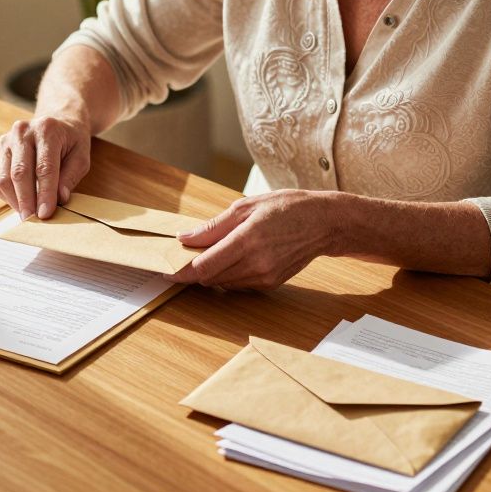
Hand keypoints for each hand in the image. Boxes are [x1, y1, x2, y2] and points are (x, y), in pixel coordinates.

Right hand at [0, 116, 91, 218]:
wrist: (56, 122)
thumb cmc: (70, 141)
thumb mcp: (81, 156)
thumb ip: (71, 176)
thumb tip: (59, 199)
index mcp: (47, 129)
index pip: (44, 167)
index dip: (45, 193)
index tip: (45, 213)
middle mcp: (22, 131)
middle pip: (20, 172)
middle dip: (26, 200)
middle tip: (32, 219)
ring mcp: (6, 140)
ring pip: (4, 178)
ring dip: (14, 201)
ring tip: (27, 214)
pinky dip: (6, 196)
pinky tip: (19, 203)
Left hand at [167, 190, 338, 289]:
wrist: (324, 223)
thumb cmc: (286, 208)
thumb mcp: (246, 207)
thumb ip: (213, 227)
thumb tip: (185, 239)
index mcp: (247, 240)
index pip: (205, 267)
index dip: (182, 271)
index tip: (167, 270)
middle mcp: (256, 263)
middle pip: (210, 278)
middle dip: (194, 270)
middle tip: (186, 256)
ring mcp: (265, 277)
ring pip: (222, 283)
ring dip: (211, 272)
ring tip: (213, 252)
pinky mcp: (271, 284)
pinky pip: (238, 284)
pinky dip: (229, 275)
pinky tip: (234, 258)